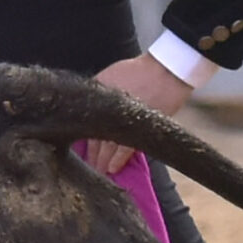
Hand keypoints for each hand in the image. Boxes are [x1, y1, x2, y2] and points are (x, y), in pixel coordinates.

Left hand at [87, 53, 194, 178]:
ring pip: (106, 147)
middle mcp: (106, 111)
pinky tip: (112, 168)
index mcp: (97, 99)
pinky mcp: (139, 128)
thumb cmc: (136, 71)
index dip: (82, 139)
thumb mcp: (107, 76)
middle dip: (91, 155)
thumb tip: (87, 108)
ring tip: (98, 171)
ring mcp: (122, 121)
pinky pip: (125, 149)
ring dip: (101, 161)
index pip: (83, 124)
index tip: (79, 151)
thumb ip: (96, 93)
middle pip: (94, 138)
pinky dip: (118, 160)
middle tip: (87, 167)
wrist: (163, 71)